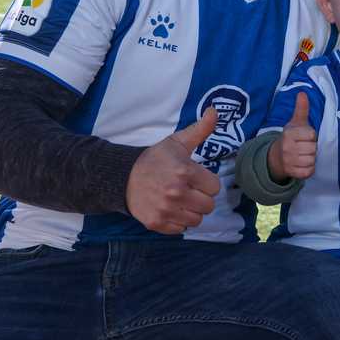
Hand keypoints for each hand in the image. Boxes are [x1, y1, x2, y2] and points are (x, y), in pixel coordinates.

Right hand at [126, 109, 221, 233]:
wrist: (124, 177)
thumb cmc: (156, 159)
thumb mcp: (177, 142)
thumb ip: (200, 129)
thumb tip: (215, 110)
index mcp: (184, 172)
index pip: (214, 187)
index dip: (206, 182)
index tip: (195, 178)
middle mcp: (176, 193)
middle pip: (208, 205)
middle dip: (201, 197)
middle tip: (188, 189)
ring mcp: (166, 210)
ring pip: (197, 219)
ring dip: (191, 210)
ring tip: (180, 199)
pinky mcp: (157, 223)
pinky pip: (181, 228)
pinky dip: (178, 220)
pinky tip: (170, 208)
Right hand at [267, 92, 316, 181]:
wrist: (277, 156)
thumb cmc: (291, 137)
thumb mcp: (295, 122)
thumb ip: (301, 109)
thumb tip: (302, 93)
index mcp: (289, 134)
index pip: (312, 135)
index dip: (311, 136)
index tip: (305, 136)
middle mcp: (287, 148)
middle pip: (313, 148)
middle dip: (311, 148)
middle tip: (303, 146)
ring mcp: (289, 161)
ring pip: (312, 160)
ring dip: (311, 158)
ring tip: (303, 154)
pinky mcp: (292, 172)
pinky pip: (309, 171)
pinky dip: (309, 168)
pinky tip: (302, 163)